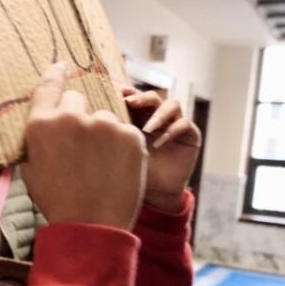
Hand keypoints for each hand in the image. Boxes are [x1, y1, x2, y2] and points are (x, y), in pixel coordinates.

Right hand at [21, 62, 146, 230]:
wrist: (91, 227)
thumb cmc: (57, 201)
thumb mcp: (32, 169)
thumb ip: (37, 139)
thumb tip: (43, 123)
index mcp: (41, 125)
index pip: (48, 85)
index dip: (56, 73)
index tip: (62, 66)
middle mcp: (71, 117)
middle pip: (79, 100)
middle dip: (80, 117)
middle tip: (82, 148)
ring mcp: (103, 125)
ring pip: (105, 118)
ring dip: (104, 134)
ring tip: (100, 166)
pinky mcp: (130, 135)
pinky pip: (125, 132)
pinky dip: (122, 146)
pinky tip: (116, 168)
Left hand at [123, 88, 201, 212]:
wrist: (154, 193)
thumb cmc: (133, 172)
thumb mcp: (121, 150)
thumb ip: (114, 133)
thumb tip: (94, 118)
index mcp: (140, 117)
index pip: (137, 98)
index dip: (129, 92)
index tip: (118, 92)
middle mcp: (159, 117)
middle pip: (154, 97)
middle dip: (142, 97)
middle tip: (130, 102)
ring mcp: (175, 124)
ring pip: (172, 105)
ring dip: (159, 114)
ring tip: (147, 129)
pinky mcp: (190, 135)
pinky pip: (184, 124)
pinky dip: (171, 131)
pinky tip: (158, 144)